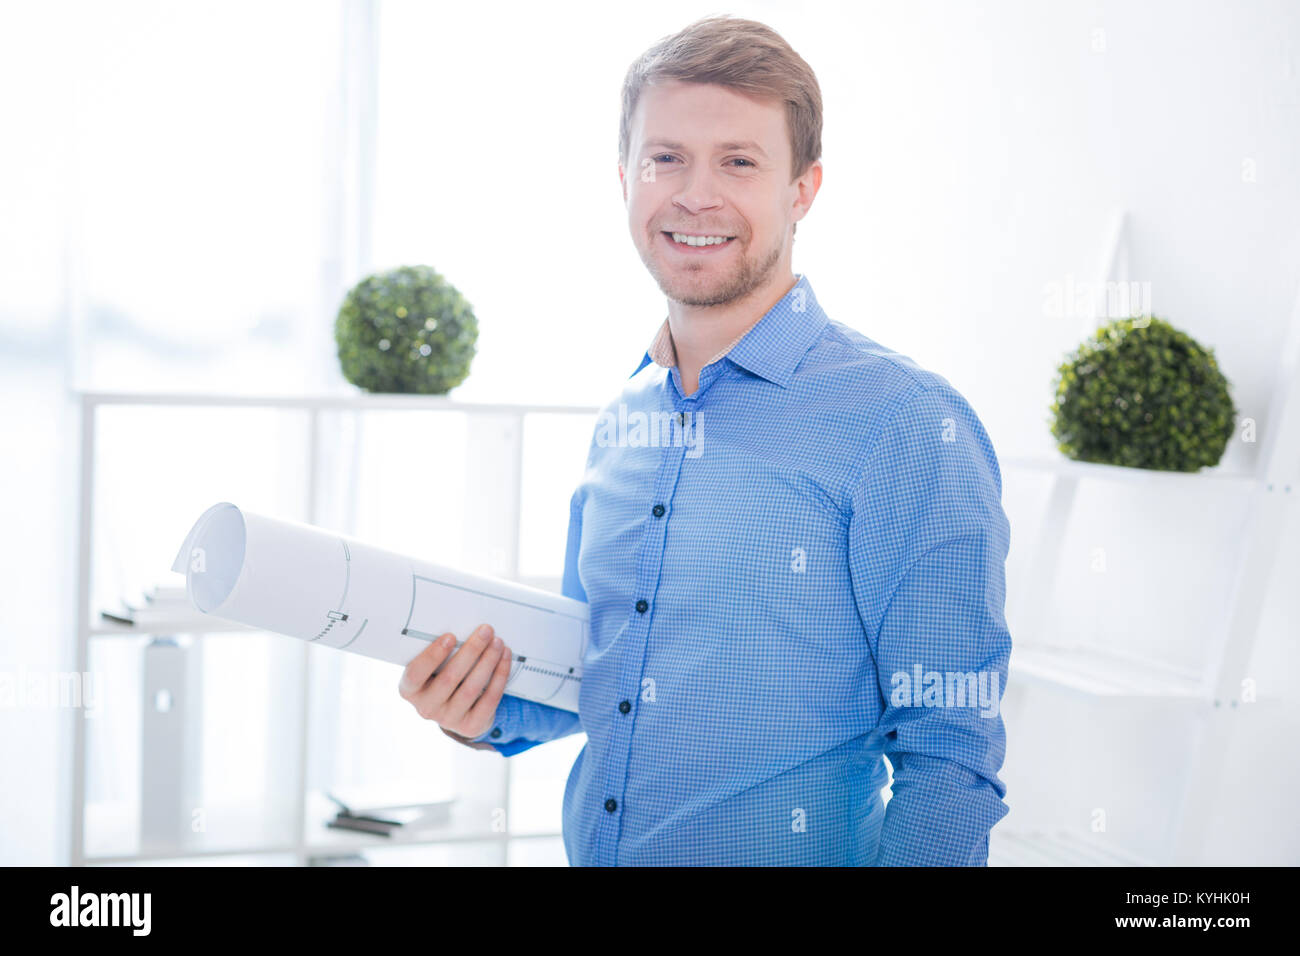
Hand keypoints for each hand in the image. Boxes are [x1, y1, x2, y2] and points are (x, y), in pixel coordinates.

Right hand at [397, 623, 511, 740]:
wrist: (458, 710)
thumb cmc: (443, 676)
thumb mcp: (433, 667)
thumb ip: (440, 652)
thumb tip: (463, 624)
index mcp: (410, 689)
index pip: (416, 674)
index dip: (432, 656)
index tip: (450, 636)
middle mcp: (426, 708)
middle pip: (449, 678)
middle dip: (470, 651)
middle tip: (486, 630)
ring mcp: (448, 719)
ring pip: (471, 689)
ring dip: (487, 662)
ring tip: (498, 642)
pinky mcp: (471, 726)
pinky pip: (489, 700)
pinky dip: (499, 676)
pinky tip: (504, 658)